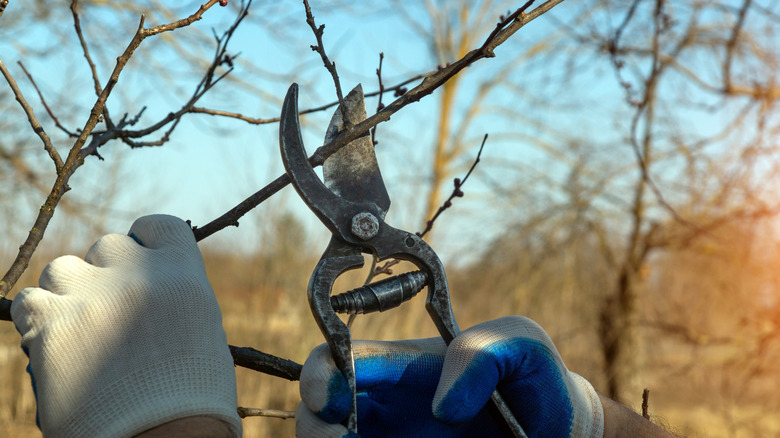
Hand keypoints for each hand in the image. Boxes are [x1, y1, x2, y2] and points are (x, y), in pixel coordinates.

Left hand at [11, 215, 240, 437]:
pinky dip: (37, 319)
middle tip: (109, 308)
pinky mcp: (50, 322)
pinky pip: (28, 301)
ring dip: (68, 292)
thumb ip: (175, 300)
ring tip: (78, 328)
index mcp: (182, 274)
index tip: (140, 260)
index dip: (145, 242)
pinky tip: (52, 342)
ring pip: (62, 268)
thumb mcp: (203, 333)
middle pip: (108, 246)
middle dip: (106, 272)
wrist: (161, 437)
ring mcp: (90, 293)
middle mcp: (137, 273)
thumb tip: (151, 296)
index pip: (158, 227)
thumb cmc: (192, 399)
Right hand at [296, 316, 602, 437]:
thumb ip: (483, 353)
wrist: (555, 434)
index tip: (334, 401)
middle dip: (317, 429)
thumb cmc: (533, 384)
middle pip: (313, 418)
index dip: (320, 378)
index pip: (331, 362)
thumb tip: (442, 405)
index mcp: (395, 371)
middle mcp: (380, 413)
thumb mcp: (523, 348)